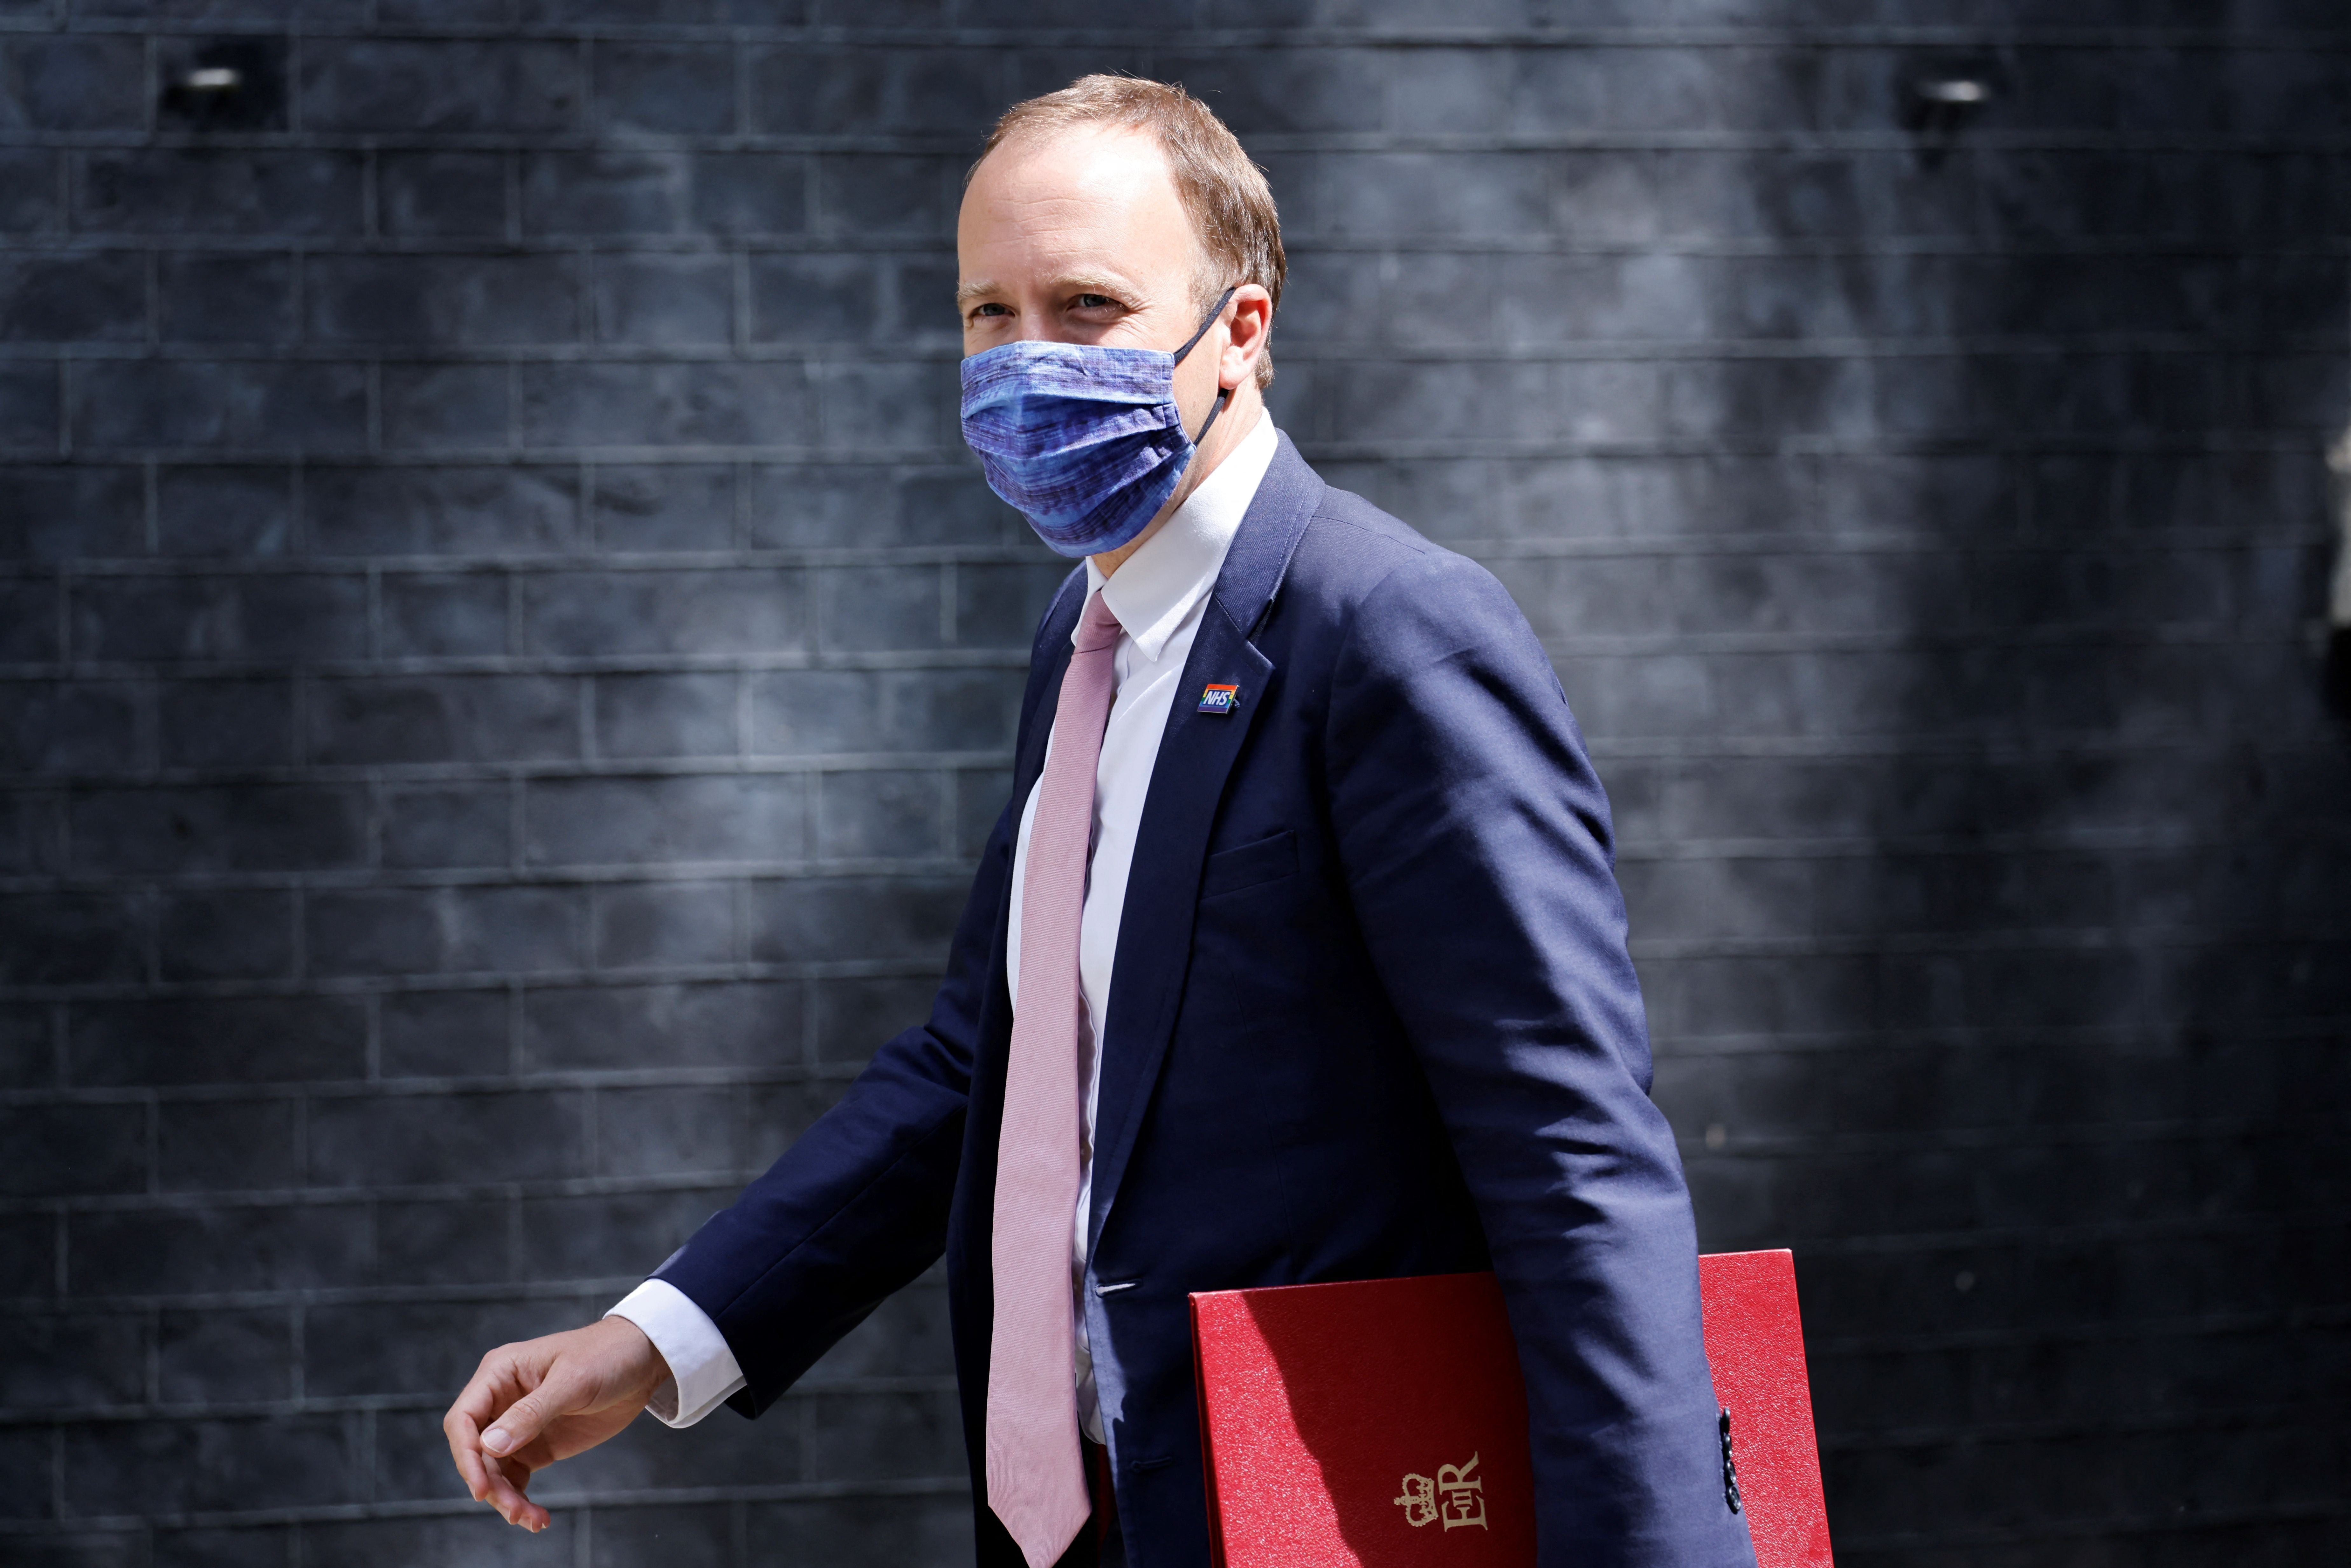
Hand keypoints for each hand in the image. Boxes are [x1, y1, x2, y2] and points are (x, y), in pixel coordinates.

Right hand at [443, 1315, 670, 1530]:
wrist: (643, 1360)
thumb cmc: (606, 1355)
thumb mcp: (572, 1381)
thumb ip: (531, 1413)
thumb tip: (489, 1445)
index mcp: (499, 1373)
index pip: (463, 1419)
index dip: (466, 1455)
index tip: (481, 1488)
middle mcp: (501, 1401)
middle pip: (476, 1452)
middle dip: (491, 1485)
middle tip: (515, 1512)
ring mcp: (517, 1426)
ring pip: (494, 1471)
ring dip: (506, 1498)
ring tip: (532, 1519)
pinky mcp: (536, 1445)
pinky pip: (516, 1478)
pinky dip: (521, 1498)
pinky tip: (537, 1517)